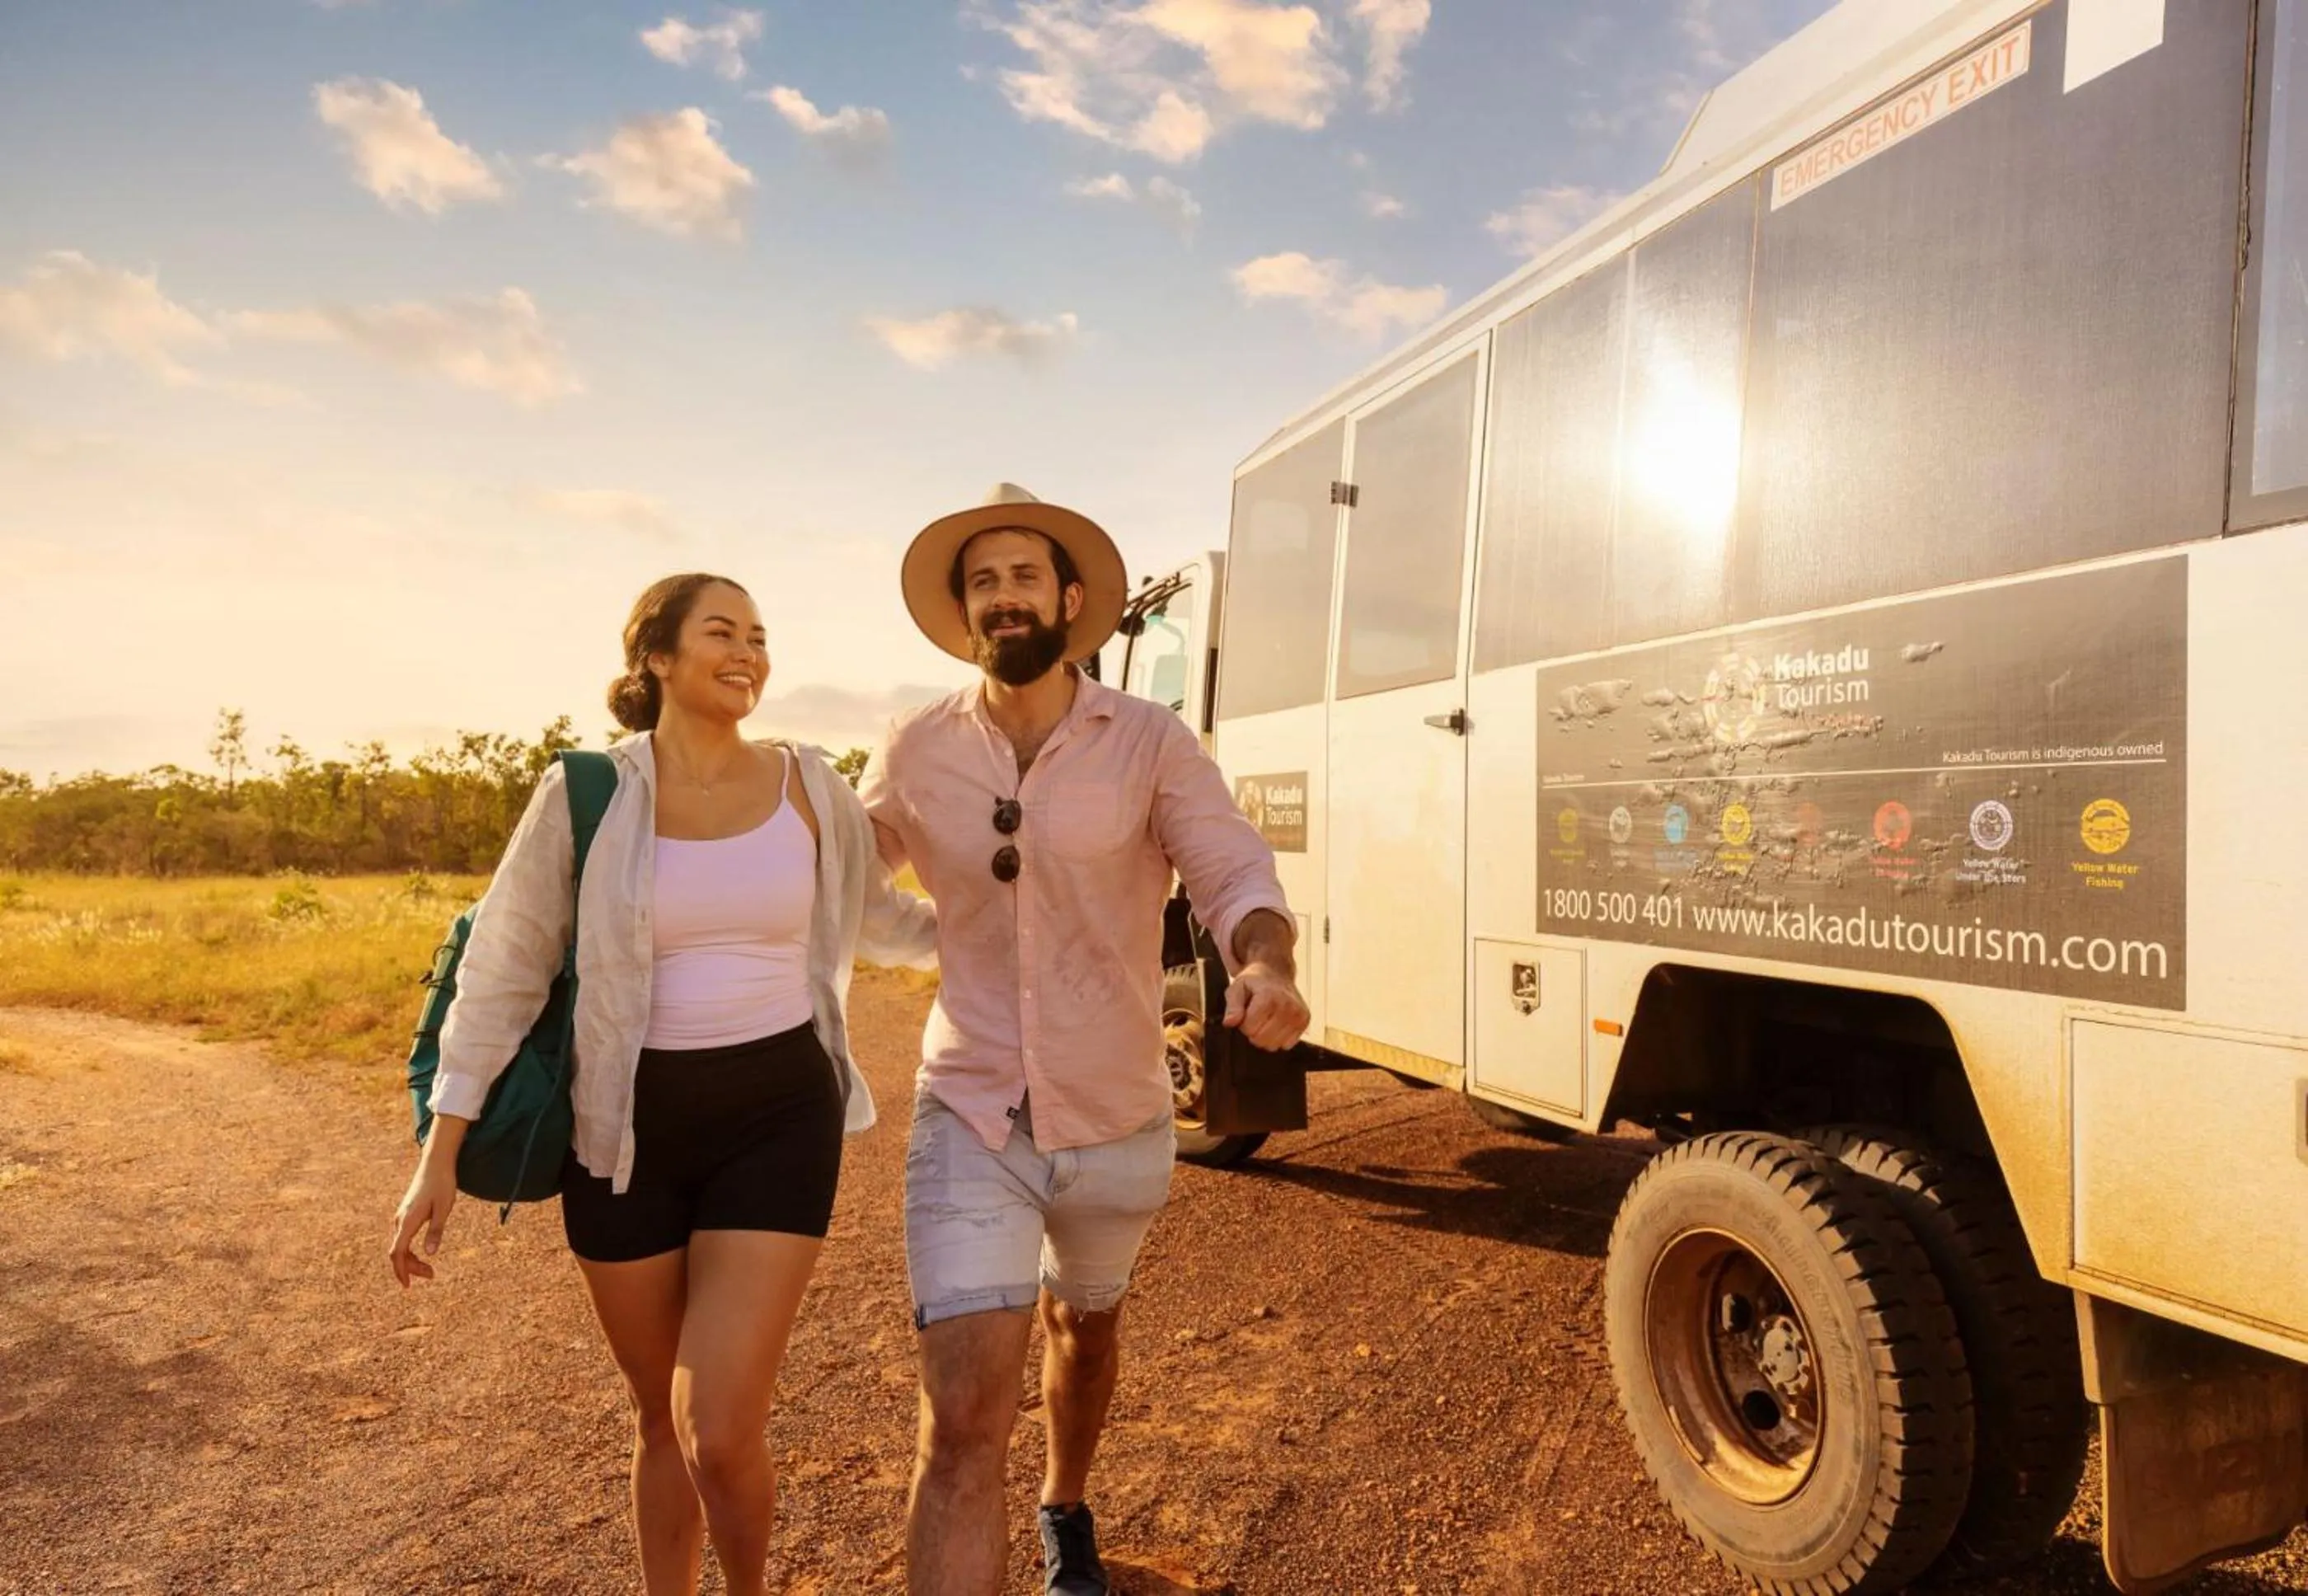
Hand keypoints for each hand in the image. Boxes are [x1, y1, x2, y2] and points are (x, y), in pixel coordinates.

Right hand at [389, 1154, 458, 1287]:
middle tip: (431, 1275)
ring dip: (411, 1260)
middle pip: (398, 1252)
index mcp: (408, 1220)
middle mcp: (400, 1220)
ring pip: (400, 1246)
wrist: (436, 1163)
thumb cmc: (442, 1184)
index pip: (398, 1252)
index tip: (407, 1285)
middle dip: (410, 1268)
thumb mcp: (444, 1208)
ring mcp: (401, 1217)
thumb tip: (429, 1254)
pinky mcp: (406, 1214)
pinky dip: (410, 1250)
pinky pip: (403, 1238)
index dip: (401, 1270)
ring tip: (429, 1270)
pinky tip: (422, 1254)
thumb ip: (436, 1230)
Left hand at [1222, 962, 1310, 1051]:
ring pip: (1274, 1045)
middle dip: (1253, 1031)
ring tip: (1266, 1019)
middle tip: (1255, 1017)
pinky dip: (1279, 1038)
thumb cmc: (1254, 982)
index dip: (1242, 1023)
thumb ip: (1232, 1006)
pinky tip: (1276, 1024)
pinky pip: (1287, 1045)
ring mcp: (1298, 1014)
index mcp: (1268, 997)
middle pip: (1261, 1039)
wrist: (1276, 972)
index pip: (1249, 1028)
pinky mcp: (1305, 1021)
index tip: (1246, 1013)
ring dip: (1266, 1036)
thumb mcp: (1237, 988)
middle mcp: (1287, 1005)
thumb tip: (1230, 1023)